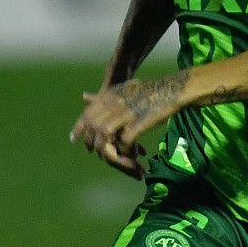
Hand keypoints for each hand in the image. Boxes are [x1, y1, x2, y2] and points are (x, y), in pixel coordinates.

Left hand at [69, 75, 185, 175]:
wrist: (173, 89)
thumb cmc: (149, 91)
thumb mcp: (122, 90)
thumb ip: (102, 97)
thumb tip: (82, 96)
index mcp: (110, 95)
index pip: (87, 114)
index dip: (79, 129)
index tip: (74, 140)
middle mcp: (115, 102)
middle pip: (94, 128)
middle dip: (93, 143)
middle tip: (96, 153)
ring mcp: (127, 112)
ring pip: (105, 136)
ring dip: (108, 150)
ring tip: (115, 157)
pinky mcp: (140, 122)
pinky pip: (124, 141)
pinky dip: (125, 151)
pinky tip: (133, 154)